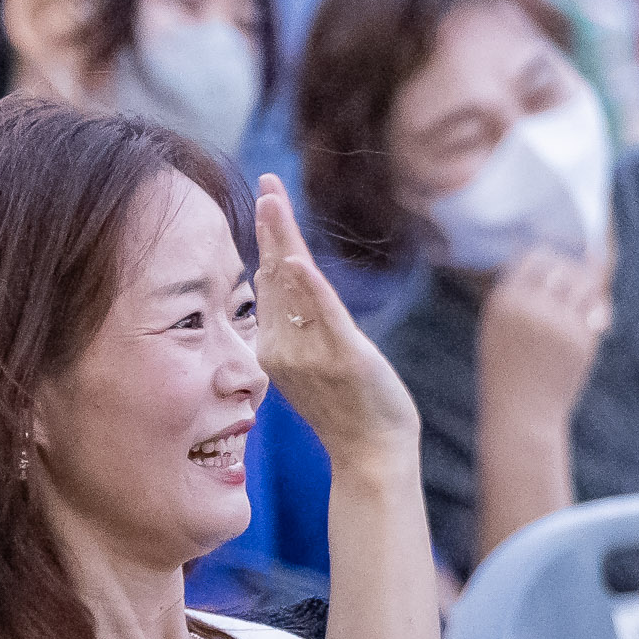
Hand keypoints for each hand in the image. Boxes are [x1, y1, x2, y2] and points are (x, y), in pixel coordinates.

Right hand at [253, 174, 419, 464]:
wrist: (372, 456)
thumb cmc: (348, 410)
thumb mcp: (312, 362)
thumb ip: (297, 322)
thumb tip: (283, 277)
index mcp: (274, 347)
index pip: (271, 280)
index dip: (270, 237)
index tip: (267, 197)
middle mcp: (283, 348)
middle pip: (277, 275)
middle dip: (271, 226)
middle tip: (267, 182)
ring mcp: (310, 354)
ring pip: (293, 287)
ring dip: (282, 240)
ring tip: (272, 200)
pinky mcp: (342, 358)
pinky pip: (321, 316)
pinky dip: (308, 287)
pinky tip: (296, 259)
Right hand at [478, 248, 608, 429]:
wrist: (521, 415)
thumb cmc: (507, 373)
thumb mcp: (498, 329)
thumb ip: (518, 298)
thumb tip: (547, 263)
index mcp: (504, 302)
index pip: (532, 257)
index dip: (548, 257)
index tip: (557, 263)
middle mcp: (529, 306)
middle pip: (561, 265)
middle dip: (570, 270)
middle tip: (575, 280)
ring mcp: (556, 321)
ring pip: (583, 283)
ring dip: (588, 286)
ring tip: (587, 295)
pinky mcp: (580, 338)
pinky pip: (595, 308)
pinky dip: (597, 308)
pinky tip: (595, 317)